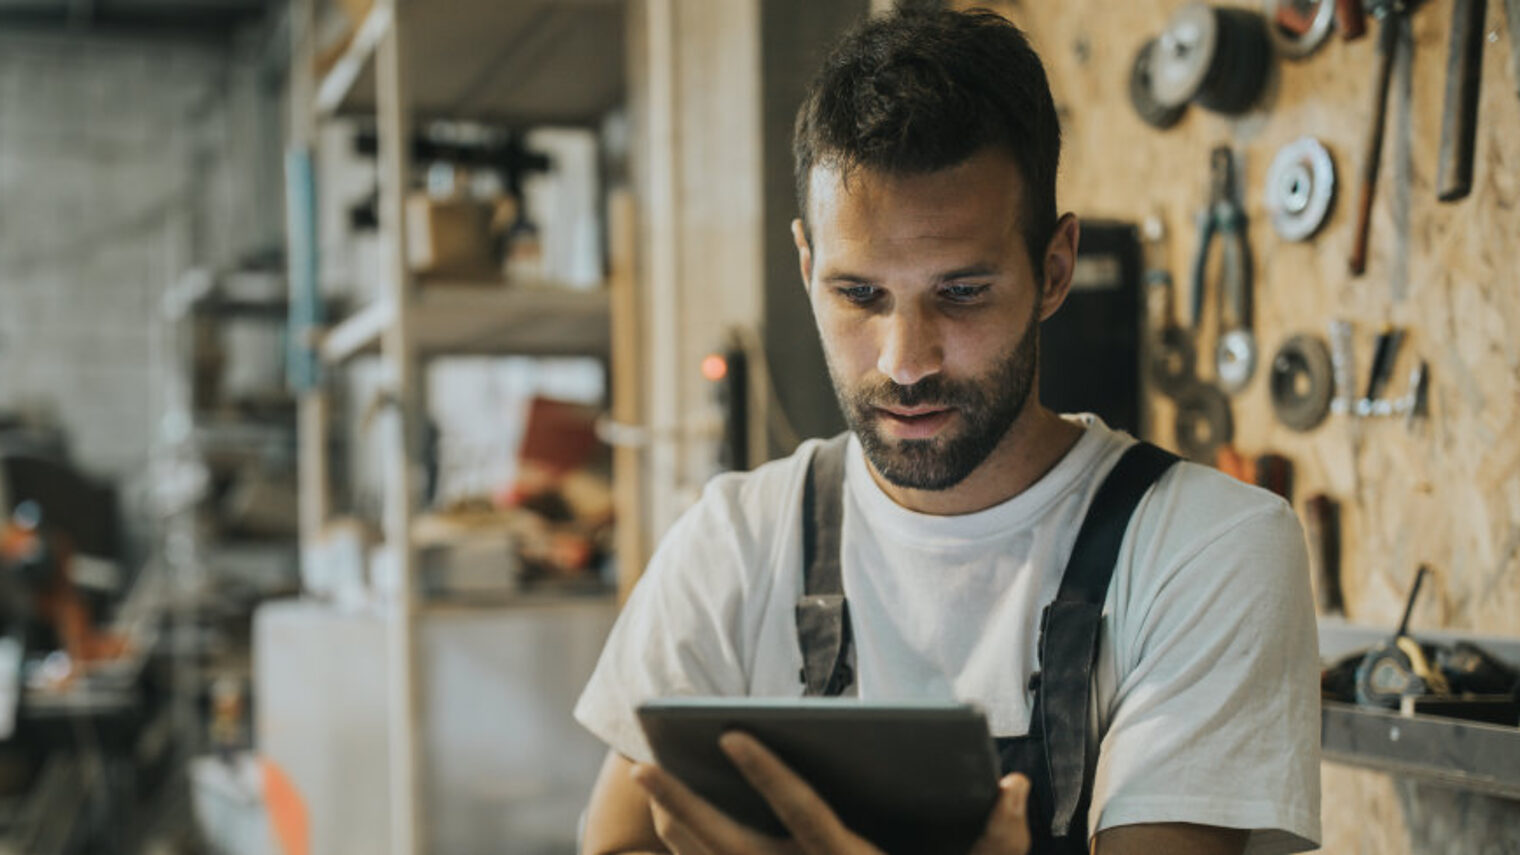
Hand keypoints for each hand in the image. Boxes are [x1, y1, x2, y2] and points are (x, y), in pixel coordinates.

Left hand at [630, 731, 1030, 854]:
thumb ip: (1001, 836)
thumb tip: (1014, 785)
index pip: (804, 813)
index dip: (768, 773)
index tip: (731, 732)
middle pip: (732, 847)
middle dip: (684, 806)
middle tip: (643, 765)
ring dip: (679, 828)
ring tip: (650, 781)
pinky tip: (674, 828)